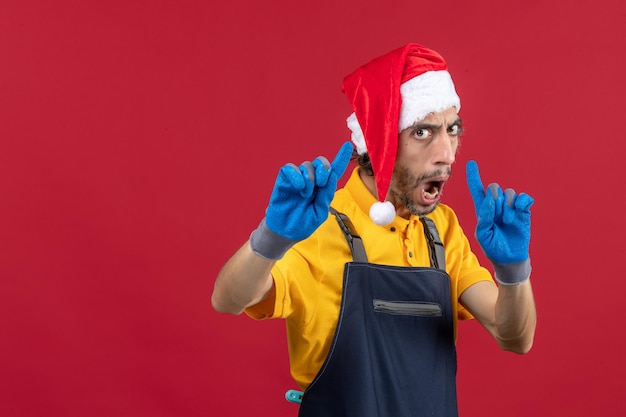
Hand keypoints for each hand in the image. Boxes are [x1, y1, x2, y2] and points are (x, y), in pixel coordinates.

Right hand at [250, 142, 352, 259]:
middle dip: (324, 168)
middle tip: (321, 183)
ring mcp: (297, 179)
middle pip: (321, 162)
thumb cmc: (302, 224)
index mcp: (322, 189)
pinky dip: (296, 175)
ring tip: (305, 194)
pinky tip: (299, 187)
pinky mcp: (284, 180)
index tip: (348, 146)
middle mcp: (311, 181)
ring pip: (307, 165)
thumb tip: (331, 176)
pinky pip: (290, 168)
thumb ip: (326, 195)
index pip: (334, 171)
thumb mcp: (320, 212)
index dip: (341, 158)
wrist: (284, 232)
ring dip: (310, 179)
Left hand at [466, 160, 533, 283]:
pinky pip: (523, 197)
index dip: (473, 176)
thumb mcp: (483, 235)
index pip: (476, 189)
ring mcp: (510, 207)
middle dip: (495, 200)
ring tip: (507, 220)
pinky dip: (521, 201)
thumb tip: (490, 201)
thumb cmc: (493, 247)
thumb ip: (483, 218)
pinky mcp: (523, 211)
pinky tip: (520, 210)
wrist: (509, 258)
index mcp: (483, 210)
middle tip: (498, 217)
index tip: (470, 163)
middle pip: (494, 188)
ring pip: (508, 192)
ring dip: (507, 206)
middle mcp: (496, 205)